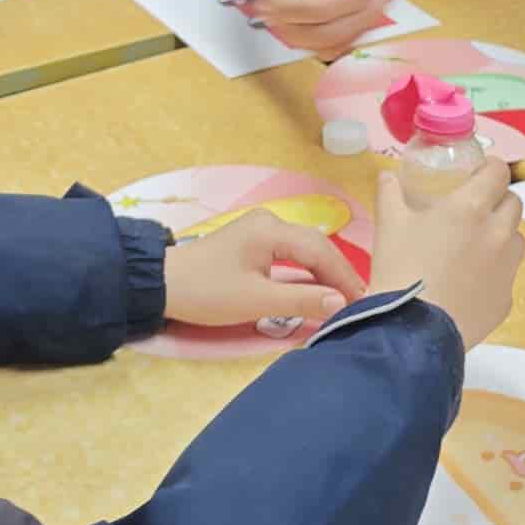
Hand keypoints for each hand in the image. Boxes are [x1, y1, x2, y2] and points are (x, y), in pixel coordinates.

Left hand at [162, 208, 367, 328]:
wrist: (161, 283)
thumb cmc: (207, 292)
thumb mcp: (256, 301)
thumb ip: (300, 300)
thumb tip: (340, 303)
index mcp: (272, 230)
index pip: (321, 251)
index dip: (344, 277)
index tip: (364, 301)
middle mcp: (270, 221)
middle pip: (316, 245)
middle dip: (338, 274)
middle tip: (359, 302)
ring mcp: (260, 229)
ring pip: (304, 248)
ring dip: (323, 272)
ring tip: (343, 298)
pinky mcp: (252, 241)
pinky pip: (290, 252)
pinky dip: (306, 270)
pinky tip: (316, 287)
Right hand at [367, 161, 524, 349]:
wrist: (411, 331)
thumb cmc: (400, 269)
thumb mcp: (389, 225)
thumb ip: (390, 193)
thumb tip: (387, 176)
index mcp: (471, 208)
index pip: (499, 172)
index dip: (489, 168)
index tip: (476, 173)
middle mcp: (498, 233)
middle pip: (513, 203)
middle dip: (497, 200)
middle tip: (472, 209)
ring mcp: (506, 269)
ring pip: (516, 239)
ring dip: (501, 235)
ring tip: (472, 246)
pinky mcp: (505, 300)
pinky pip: (506, 276)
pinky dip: (493, 272)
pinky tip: (467, 283)